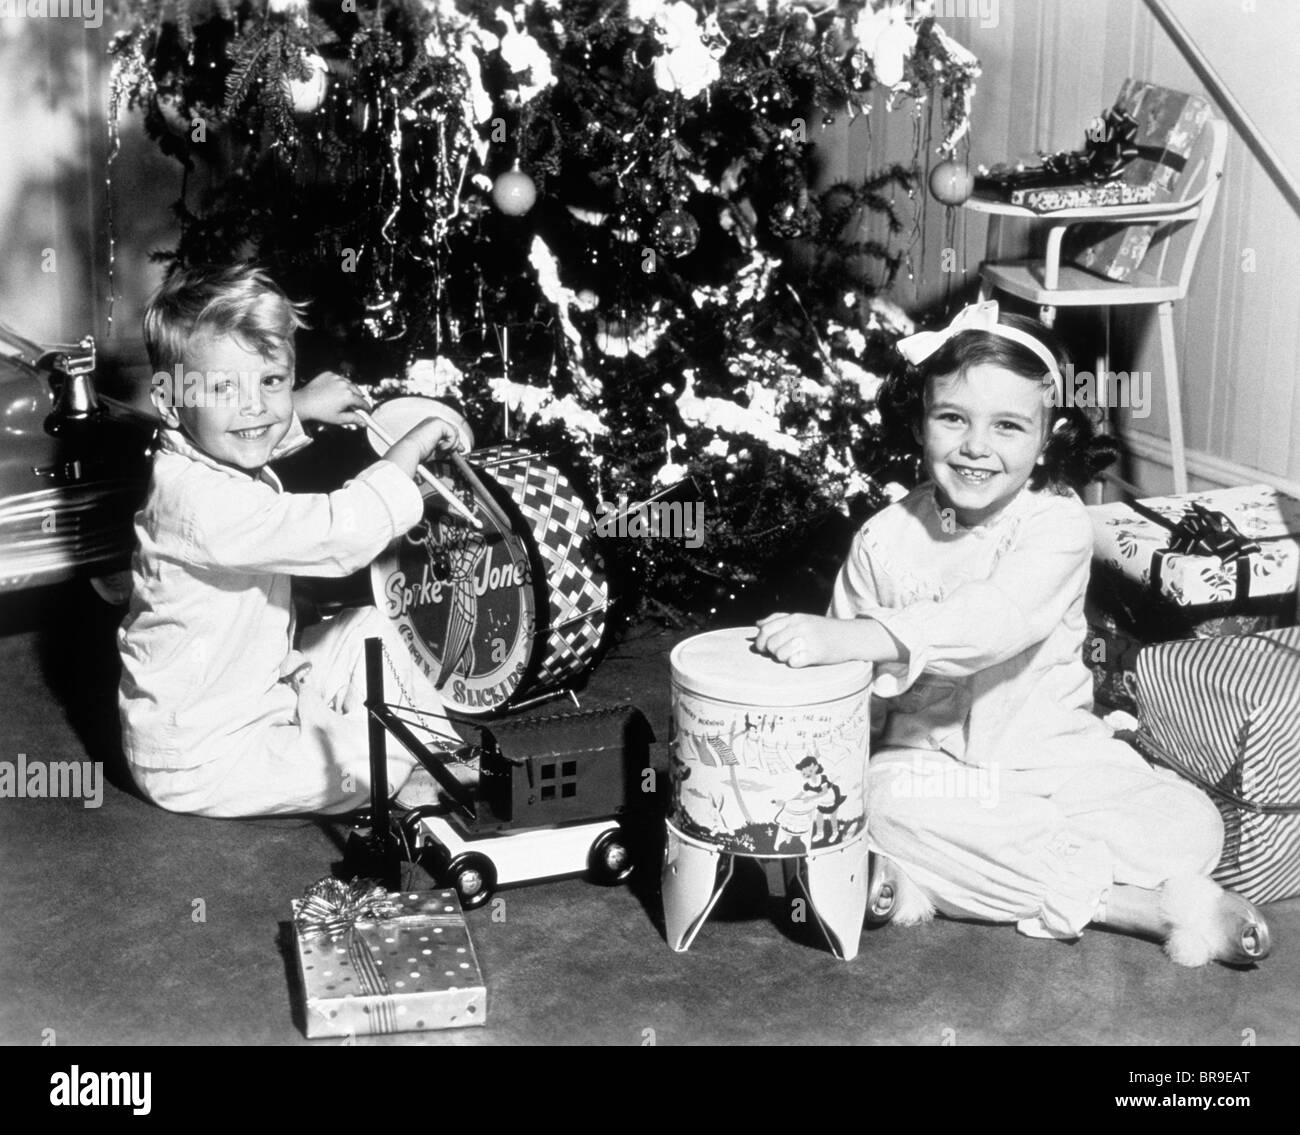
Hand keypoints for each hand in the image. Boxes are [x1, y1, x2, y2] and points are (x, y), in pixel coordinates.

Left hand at [293, 370, 368, 425]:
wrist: (304, 402)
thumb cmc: (320, 412)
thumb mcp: (339, 419)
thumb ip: (354, 419)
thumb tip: (364, 422)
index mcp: (348, 396)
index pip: (363, 402)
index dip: (366, 408)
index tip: (367, 411)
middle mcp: (344, 385)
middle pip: (358, 392)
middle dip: (357, 399)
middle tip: (353, 406)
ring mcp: (336, 378)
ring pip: (349, 384)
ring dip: (349, 390)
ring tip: (341, 398)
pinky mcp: (329, 374)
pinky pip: (339, 379)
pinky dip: (339, 384)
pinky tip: (333, 391)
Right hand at [383, 416, 462, 481]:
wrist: (411, 450)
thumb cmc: (419, 452)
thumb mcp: (437, 451)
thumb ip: (447, 449)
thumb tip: (456, 451)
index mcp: (431, 426)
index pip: (448, 431)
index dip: (454, 440)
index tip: (458, 450)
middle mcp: (433, 421)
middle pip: (453, 430)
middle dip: (457, 442)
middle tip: (457, 451)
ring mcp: (436, 421)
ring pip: (454, 432)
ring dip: (452, 444)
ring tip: (442, 449)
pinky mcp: (439, 423)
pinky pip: (453, 434)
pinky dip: (449, 443)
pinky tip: (440, 447)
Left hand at [754, 612, 868, 667]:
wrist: (850, 637)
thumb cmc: (822, 629)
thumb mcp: (802, 618)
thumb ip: (779, 619)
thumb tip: (757, 624)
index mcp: (795, 617)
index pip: (766, 629)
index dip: (760, 641)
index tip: (763, 648)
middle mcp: (800, 627)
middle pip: (771, 643)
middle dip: (771, 652)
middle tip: (780, 653)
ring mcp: (808, 640)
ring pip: (780, 654)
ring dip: (783, 658)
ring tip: (792, 656)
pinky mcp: (816, 654)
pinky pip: (793, 662)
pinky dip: (794, 663)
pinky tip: (801, 660)